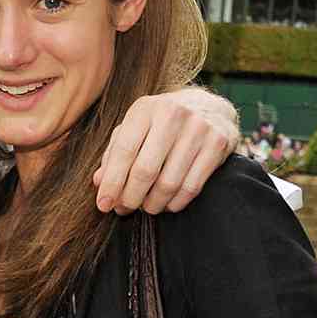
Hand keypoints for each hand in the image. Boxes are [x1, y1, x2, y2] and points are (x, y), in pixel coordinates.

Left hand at [93, 89, 237, 215]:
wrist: (209, 109)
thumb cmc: (161, 124)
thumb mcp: (135, 129)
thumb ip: (114, 153)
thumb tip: (98, 182)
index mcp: (145, 108)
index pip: (124, 152)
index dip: (112, 183)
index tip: (104, 205)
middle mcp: (172, 114)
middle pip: (145, 171)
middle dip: (131, 198)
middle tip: (125, 209)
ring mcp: (198, 128)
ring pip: (169, 183)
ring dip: (153, 204)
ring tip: (146, 207)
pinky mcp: (217, 144)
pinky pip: (192, 187)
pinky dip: (176, 203)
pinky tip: (168, 204)